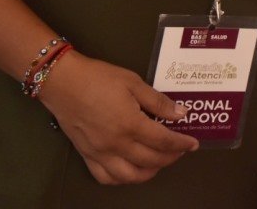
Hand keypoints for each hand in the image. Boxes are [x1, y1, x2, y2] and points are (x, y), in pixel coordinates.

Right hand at [37, 51, 198, 184]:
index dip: (182, 144)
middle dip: (170, 157)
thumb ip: (158, 102)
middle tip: (179, 150)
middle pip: (151, 160)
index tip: (193, 144)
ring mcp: (100, 153)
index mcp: (130, 124)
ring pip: (130, 176)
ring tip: (158, 161)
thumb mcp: (133, 82)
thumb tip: (181, 113)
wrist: (63, 82)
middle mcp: (116, 144)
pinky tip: (130, 169)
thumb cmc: (99, 78)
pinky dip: (122, 179)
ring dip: (149, 172)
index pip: (164, 141)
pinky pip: (106, 178)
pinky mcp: (86, 155)